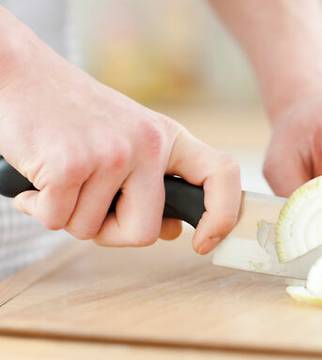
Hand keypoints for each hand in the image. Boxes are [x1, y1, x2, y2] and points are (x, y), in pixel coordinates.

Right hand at [0, 30, 240, 253]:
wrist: (20, 74)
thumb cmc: (75, 115)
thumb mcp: (130, 139)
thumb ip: (154, 182)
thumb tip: (175, 231)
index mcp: (168, 138)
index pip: (222, 174)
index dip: (222, 216)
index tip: (203, 243)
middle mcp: (147, 144)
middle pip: (146, 233)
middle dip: (112, 234)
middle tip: (90, 207)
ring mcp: (111, 153)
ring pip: (92, 230)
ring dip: (69, 215)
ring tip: (60, 176)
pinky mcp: (69, 164)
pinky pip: (56, 221)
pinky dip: (39, 208)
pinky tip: (37, 178)